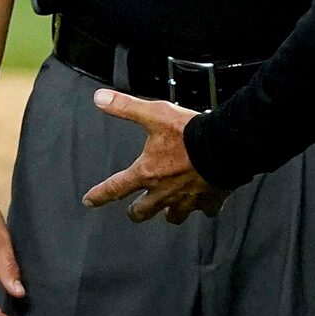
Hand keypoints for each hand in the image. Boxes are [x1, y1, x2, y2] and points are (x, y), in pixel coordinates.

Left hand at [81, 91, 225, 223]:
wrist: (225, 145)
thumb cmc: (189, 132)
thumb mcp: (154, 114)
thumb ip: (126, 107)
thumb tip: (99, 98)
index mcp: (147, 172)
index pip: (116, 187)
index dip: (100, 195)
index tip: (89, 201)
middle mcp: (164, 191)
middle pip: (143, 211)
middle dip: (136, 212)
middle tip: (133, 211)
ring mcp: (187, 200)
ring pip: (172, 217)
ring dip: (167, 213)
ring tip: (166, 211)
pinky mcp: (209, 202)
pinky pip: (204, 211)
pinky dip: (202, 207)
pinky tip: (203, 202)